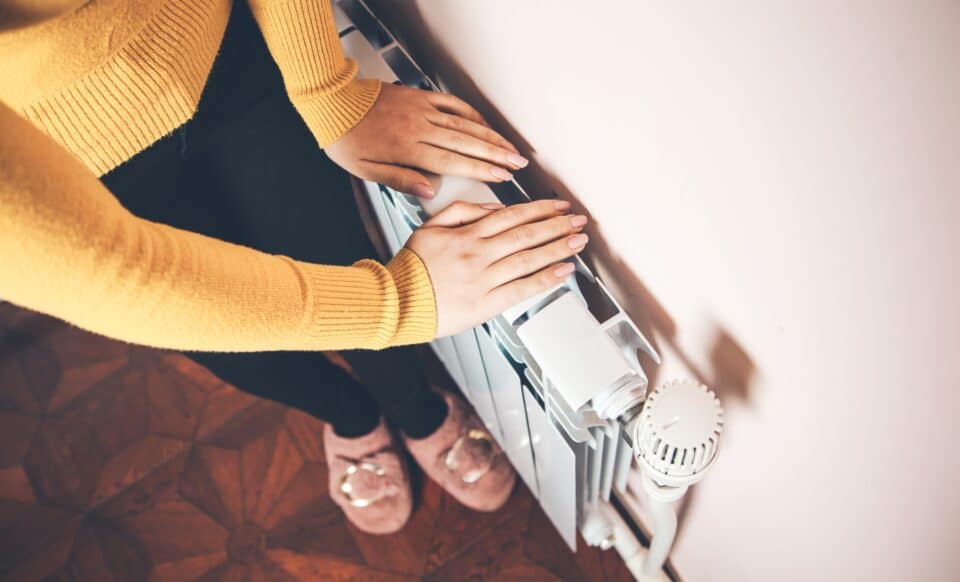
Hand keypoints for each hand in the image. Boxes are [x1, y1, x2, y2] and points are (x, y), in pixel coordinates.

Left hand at [326, 83, 527, 197]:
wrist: (332, 103)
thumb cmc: (346, 139)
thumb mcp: (367, 171)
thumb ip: (401, 180)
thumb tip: (429, 192)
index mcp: (409, 149)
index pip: (454, 162)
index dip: (482, 170)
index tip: (502, 177)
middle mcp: (420, 128)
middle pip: (467, 143)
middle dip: (497, 155)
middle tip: (518, 164)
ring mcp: (422, 109)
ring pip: (465, 124)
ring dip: (491, 136)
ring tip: (511, 148)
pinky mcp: (420, 97)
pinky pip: (453, 104)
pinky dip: (472, 114)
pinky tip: (485, 124)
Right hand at [405, 199, 589, 336]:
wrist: (396, 302)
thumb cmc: (412, 268)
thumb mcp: (429, 227)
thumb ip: (461, 212)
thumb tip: (493, 208)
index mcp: (466, 235)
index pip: (511, 216)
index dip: (539, 209)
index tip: (559, 207)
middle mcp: (478, 255)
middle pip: (525, 235)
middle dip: (556, 226)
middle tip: (579, 221)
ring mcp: (483, 280)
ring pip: (528, 259)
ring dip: (558, 248)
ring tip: (578, 242)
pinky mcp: (485, 304)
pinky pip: (521, 289)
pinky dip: (545, 279)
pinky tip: (563, 271)